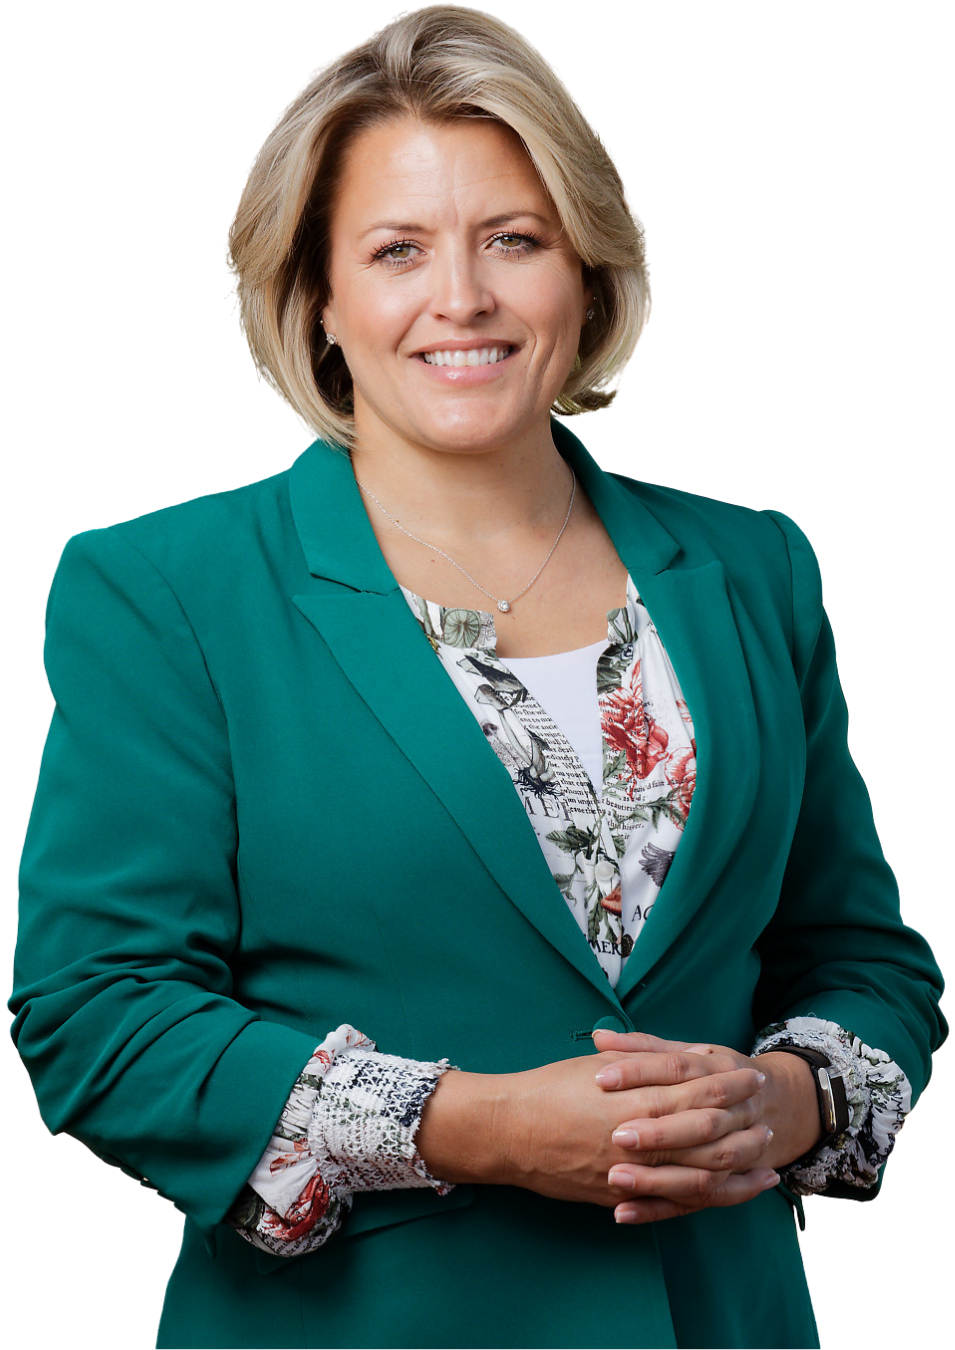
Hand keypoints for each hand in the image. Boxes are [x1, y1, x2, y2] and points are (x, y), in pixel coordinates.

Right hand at [495, 1046, 781, 1219]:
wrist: (508, 1131)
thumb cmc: (550, 1089)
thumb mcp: (599, 1064)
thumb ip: (645, 1062)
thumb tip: (686, 1057)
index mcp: (636, 1099)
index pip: (699, 1092)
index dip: (731, 1085)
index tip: (753, 1078)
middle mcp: (639, 1140)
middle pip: (709, 1138)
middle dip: (743, 1129)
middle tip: (767, 1121)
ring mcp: (631, 1175)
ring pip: (698, 1179)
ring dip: (736, 1171)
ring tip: (764, 1163)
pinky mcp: (620, 1199)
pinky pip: (672, 1206)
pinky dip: (704, 1201)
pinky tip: (724, 1195)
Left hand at [590, 1029, 821, 1222]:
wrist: (771, 1102)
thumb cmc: (711, 1073)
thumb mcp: (685, 1053)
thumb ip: (642, 1047)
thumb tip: (599, 1037)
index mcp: (720, 1068)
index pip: (678, 1067)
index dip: (639, 1071)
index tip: (601, 1079)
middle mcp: (735, 1110)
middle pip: (700, 1123)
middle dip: (659, 1132)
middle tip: (616, 1135)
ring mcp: (736, 1151)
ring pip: (704, 1171)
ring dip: (658, 1179)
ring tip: (615, 1178)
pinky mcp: (724, 1183)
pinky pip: (694, 1203)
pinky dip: (658, 1210)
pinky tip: (621, 1213)